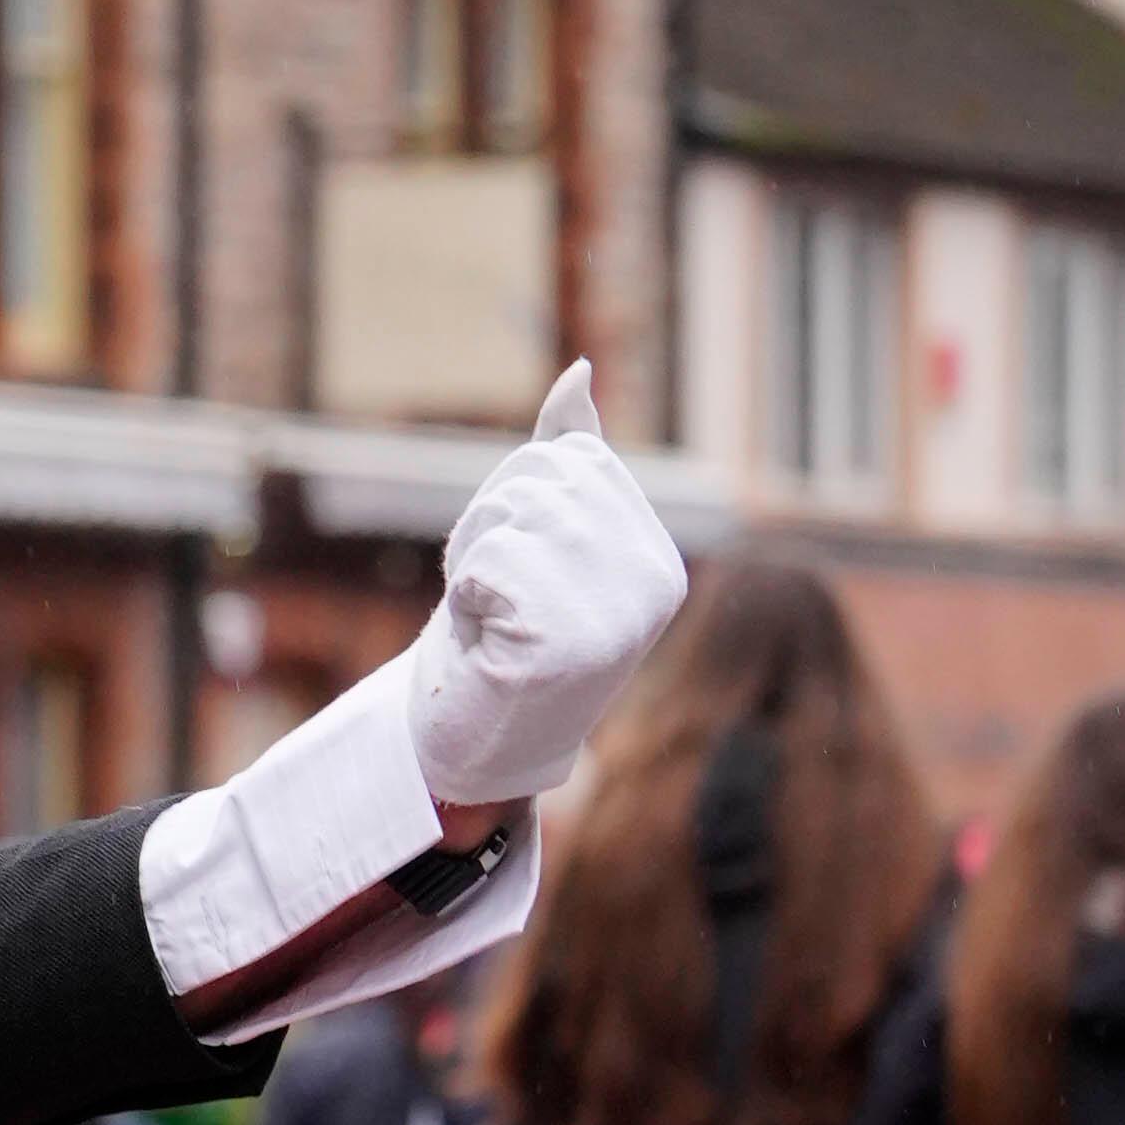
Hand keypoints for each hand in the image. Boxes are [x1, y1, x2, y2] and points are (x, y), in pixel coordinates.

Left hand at [395, 363, 686, 821]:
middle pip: (540, 477)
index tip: (521, 574)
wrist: (475, 752)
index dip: (518, 500)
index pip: (572, 456)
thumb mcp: (539, 543)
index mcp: (658, 560)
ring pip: (511, 513)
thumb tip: (577, 372)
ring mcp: (616, 616)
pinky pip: (487, 564)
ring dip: (474, 564)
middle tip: (498, 602)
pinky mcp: (565, 643)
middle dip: (491, 527)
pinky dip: (466, 601)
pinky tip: (488, 648)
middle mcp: (654, 583)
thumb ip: (564, 464)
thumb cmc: (504, 642)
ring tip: (493, 623)